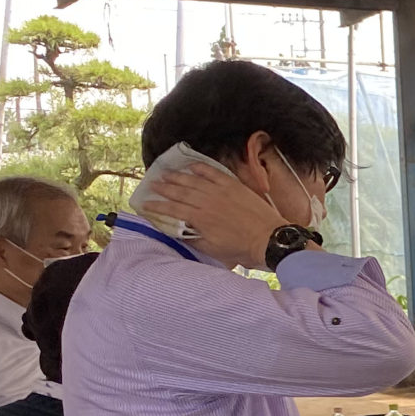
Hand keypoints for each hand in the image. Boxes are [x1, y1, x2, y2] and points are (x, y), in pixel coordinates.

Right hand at [139, 160, 284, 271]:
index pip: (171, 210)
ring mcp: (220, 191)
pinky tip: (191, 165)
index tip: (145, 205)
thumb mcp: (213, 250)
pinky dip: (201, 167)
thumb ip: (193, 240)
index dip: (156, 207)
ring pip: (193, 180)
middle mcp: (206, 202)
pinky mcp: (233, 185)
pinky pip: (213, 172)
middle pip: (179, 191)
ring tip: (165, 174)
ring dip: (177, 176)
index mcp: (199, 219)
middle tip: (152, 184)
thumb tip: (177, 232)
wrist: (270, 238)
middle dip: (163, 188)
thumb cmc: (241, 248)